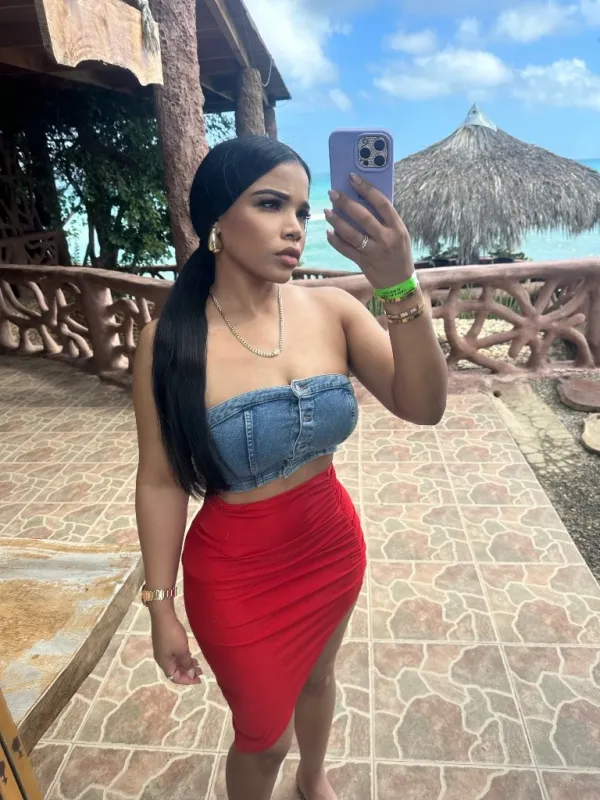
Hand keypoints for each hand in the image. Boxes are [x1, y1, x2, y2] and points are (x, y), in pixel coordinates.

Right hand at [151, 613, 202, 685]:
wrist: (163, 616)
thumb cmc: (173, 634)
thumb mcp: (182, 650)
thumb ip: (186, 663)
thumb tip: (190, 675)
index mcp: (164, 663)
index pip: (175, 678)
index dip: (187, 680)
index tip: (199, 679)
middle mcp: (162, 660)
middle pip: (175, 671)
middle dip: (188, 673)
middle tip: (201, 671)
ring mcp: (163, 651)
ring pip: (176, 663)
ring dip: (187, 665)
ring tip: (198, 664)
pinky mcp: (165, 644)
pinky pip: (175, 656)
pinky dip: (183, 658)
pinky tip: (190, 655)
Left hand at [325, 172, 413, 288]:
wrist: (399, 282)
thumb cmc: (398, 253)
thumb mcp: (399, 234)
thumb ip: (385, 220)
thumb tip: (362, 200)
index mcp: (397, 228)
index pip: (382, 203)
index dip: (367, 189)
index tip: (353, 178)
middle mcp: (386, 239)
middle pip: (363, 217)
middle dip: (346, 203)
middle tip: (333, 193)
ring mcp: (374, 252)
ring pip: (351, 234)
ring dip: (337, 221)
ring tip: (327, 211)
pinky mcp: (363, 263)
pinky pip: (345, 250)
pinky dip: (335, 241)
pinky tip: (328, 232)